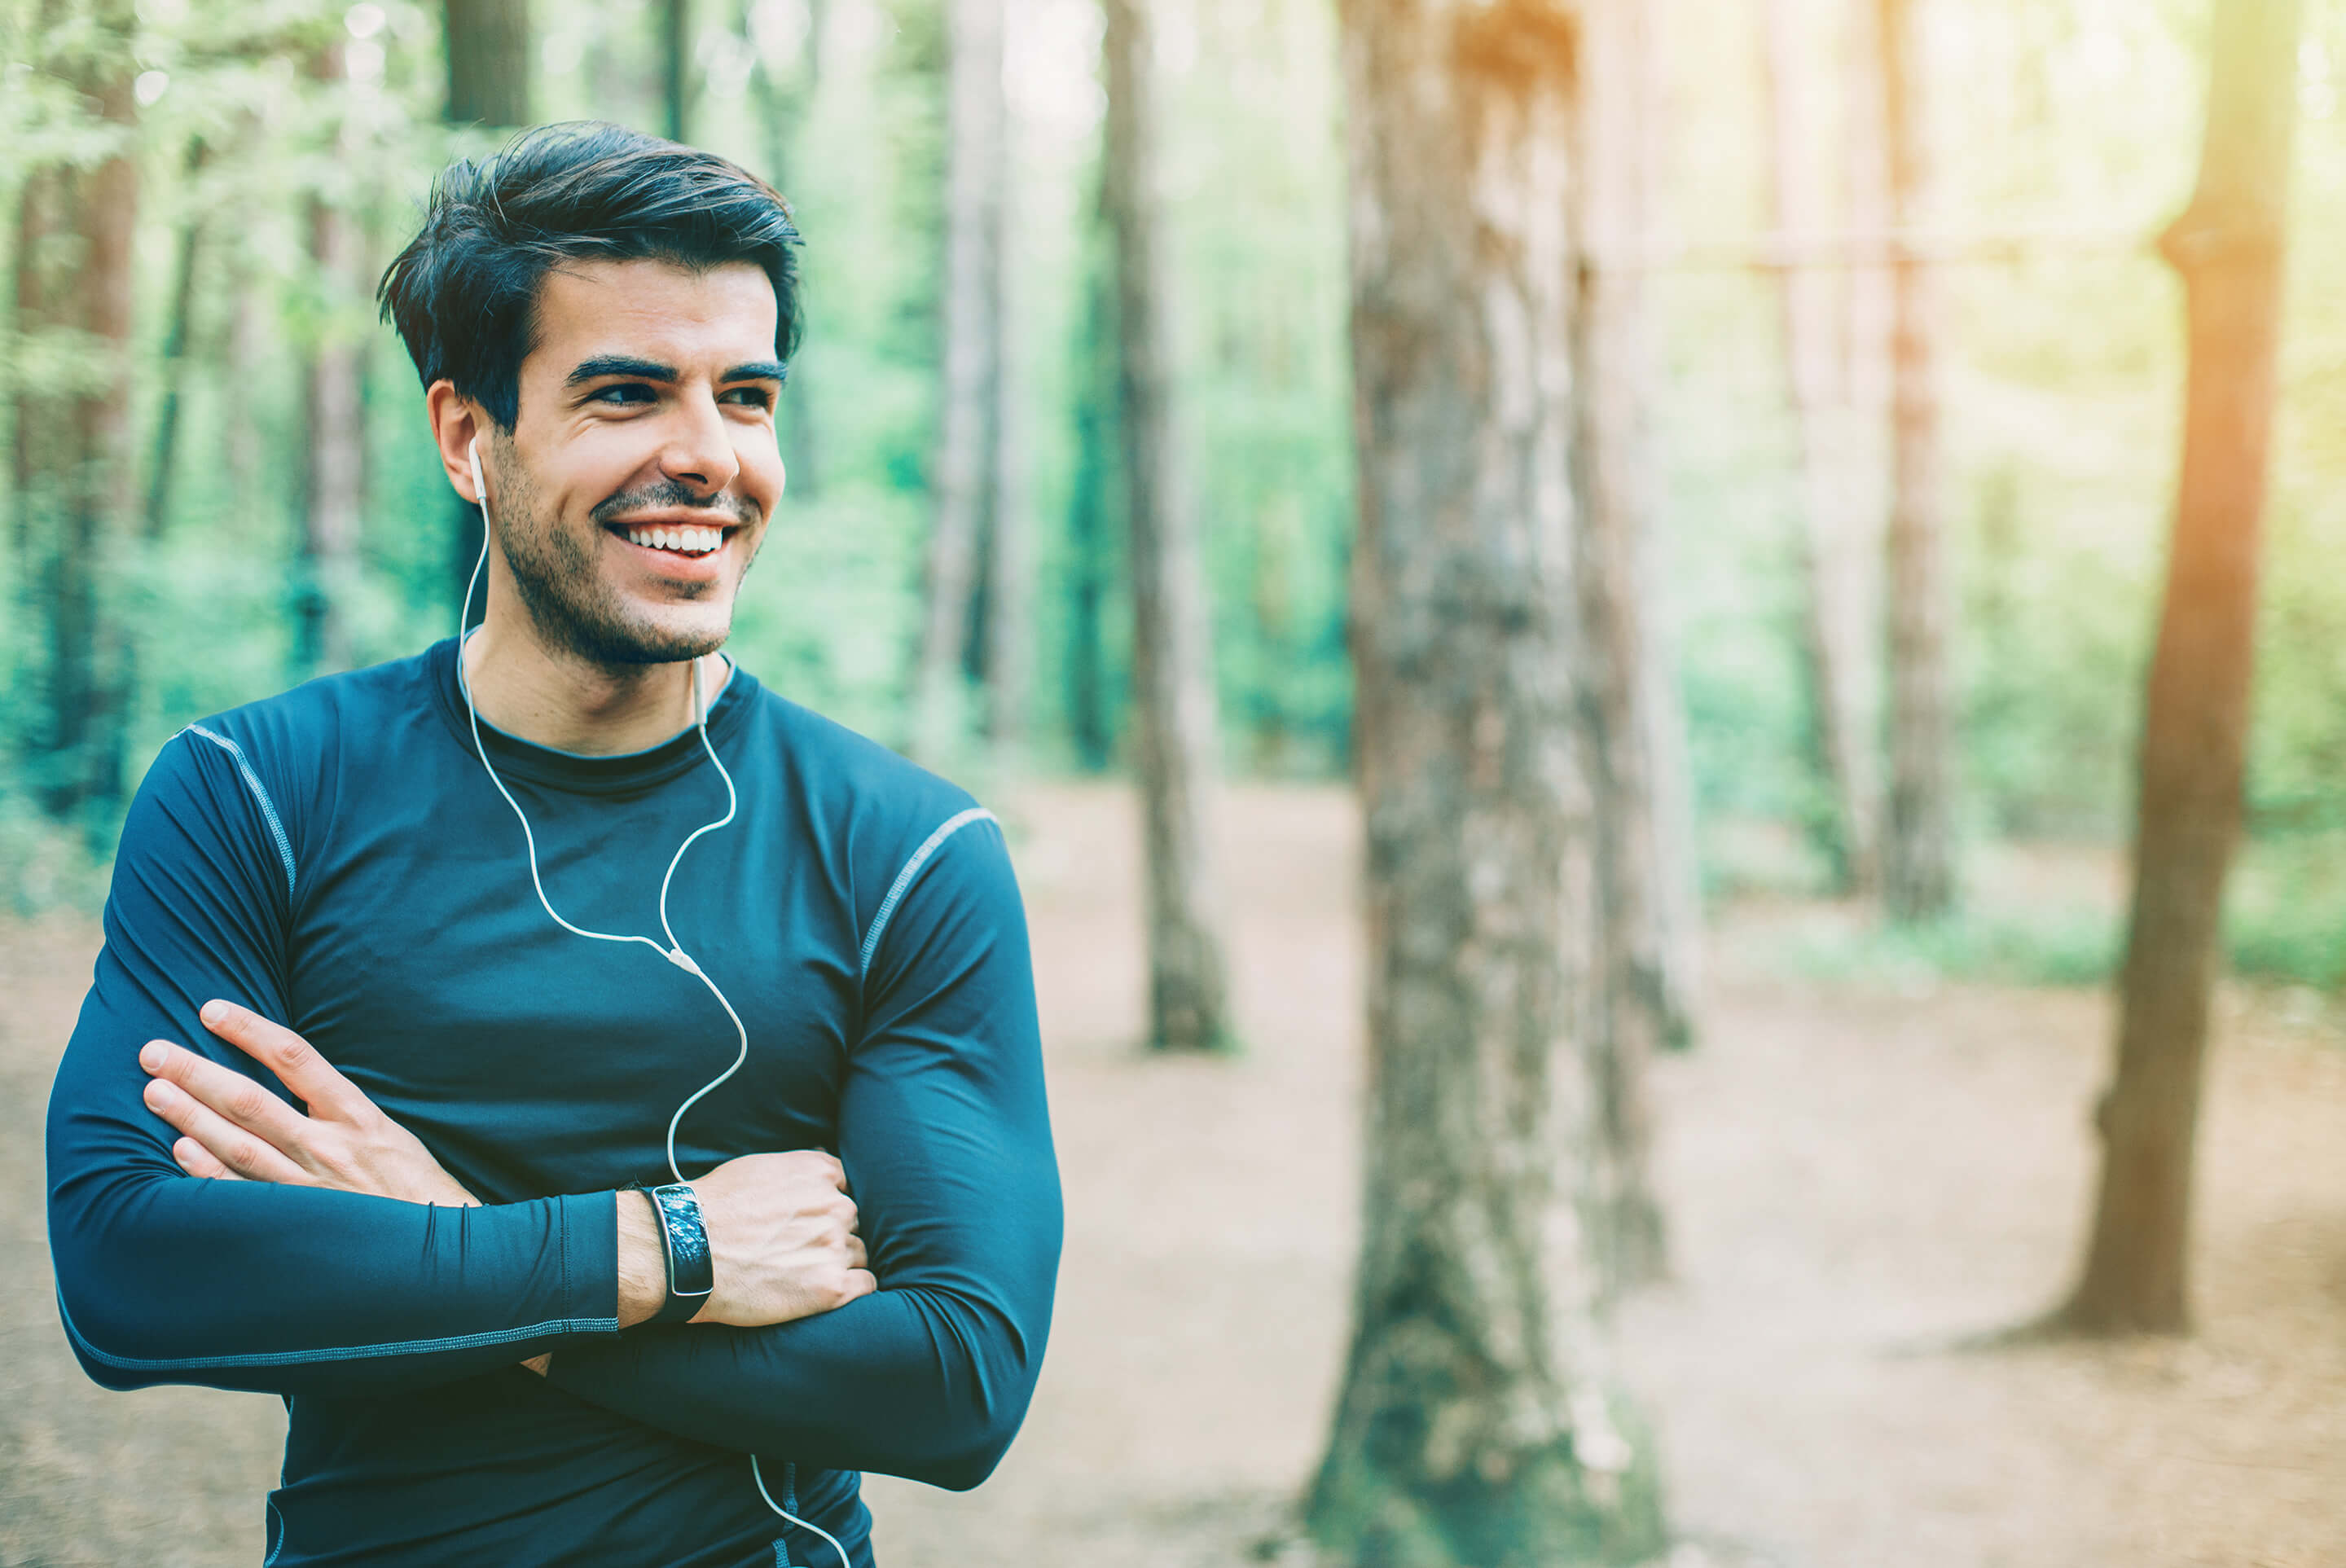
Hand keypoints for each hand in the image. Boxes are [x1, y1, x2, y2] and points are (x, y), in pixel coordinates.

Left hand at [139, 999, 479, 1208]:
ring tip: (154, 1092)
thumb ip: (343, 1113)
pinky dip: (208, 1172)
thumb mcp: (392, 1136)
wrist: (446, 1254)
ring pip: (238, 1144)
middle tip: (152, 1052)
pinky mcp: (298, 1223)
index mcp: (359, 1117)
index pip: (297, 1058)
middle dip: (197, 1073)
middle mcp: (331, 1147)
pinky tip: (180, 1151)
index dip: (250, 1031)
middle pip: (251, 1101)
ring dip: (190, 1117)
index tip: (210, 1010)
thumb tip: (292, 1082)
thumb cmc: (418, 1192)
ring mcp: (311, 1187)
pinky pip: (242, 1195)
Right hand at [658, 1151, 876, 1327]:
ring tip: (802, 1272)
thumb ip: (797, 1172)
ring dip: (838, 1261)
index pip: (845, 1186)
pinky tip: (830, 1290)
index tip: (810, 1219)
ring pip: (857, 1252)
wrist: (687, 1252)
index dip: (826, 1205)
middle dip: (830, 1233)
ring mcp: (834, 1246)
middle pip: (850, 1221)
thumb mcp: (757, 1168)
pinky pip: (866, 1284)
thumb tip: (820, 1176)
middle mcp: (835, 1205)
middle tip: (799, 1249)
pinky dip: (853, 1287)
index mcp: (818, 1173)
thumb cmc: (713, 1210)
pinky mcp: (831, 1286)